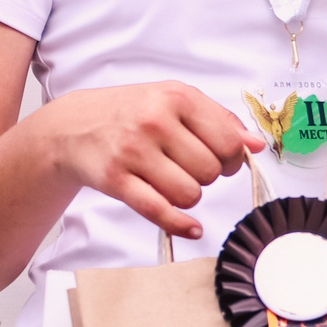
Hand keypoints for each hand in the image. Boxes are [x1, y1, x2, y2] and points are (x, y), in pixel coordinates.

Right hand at [30, 81, 262, 239]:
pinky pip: (159, 211)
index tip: (221, 160)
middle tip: (189, 168)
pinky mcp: (115, 179)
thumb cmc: (132, 113)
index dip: (232, 159)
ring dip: (188, 196)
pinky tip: (190, 228)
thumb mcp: (175, 101)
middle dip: (206, 176)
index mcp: (176, 98)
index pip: (228, 142)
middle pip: (210, 171)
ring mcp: (133, 151)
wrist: (71, 126)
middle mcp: (154, 121)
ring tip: (172, 181)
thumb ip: (220, 120)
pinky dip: (179, 225)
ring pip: (190, 194)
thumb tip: (255, 145)